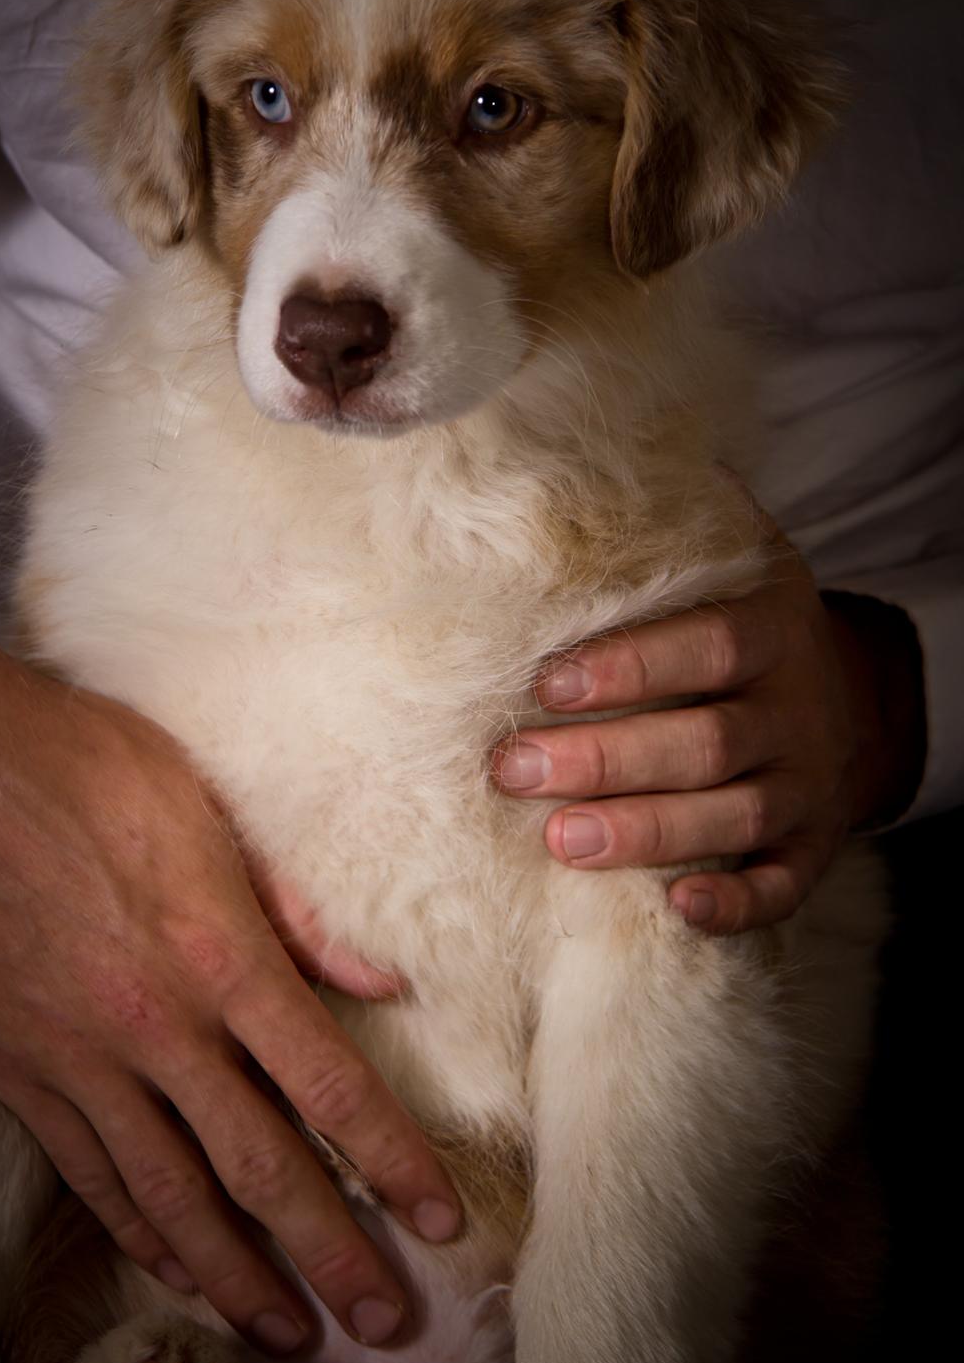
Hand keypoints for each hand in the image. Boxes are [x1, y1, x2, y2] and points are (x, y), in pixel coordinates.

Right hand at [0, 618, 458, 1353]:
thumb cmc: (84, 766)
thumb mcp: (209, 814)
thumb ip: (296, 911)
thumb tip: (380, 979)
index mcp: (217, 954)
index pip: (328, 1085)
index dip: (392, 1162)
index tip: (437, 1220)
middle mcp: (155, 1026)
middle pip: (260, 1164)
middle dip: (331, 1251)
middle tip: (384, 1320)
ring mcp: (78, 1058)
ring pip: (171, 1195)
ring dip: (237, 1274)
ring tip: (288, 1331)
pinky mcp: (17, 1069)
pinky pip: (88, 1172)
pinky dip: (137, 1230)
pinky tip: (176, 1266)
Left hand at [494, 527, 924, 933]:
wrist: (849, 694)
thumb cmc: (747, 623)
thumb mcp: (733, 557)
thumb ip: (674, 519)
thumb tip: (571, 453)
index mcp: (772, 628)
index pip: (706, 646)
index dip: (631, 667)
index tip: (547, 681)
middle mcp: (797, 708)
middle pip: (705, 742)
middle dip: (607, 759)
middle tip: (513, 769)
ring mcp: (809, 784)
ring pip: (734, 818)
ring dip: (649, 833)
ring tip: (561, 841)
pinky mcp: (813, 845)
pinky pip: (784, 885)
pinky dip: (737, 903)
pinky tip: (679, 909)